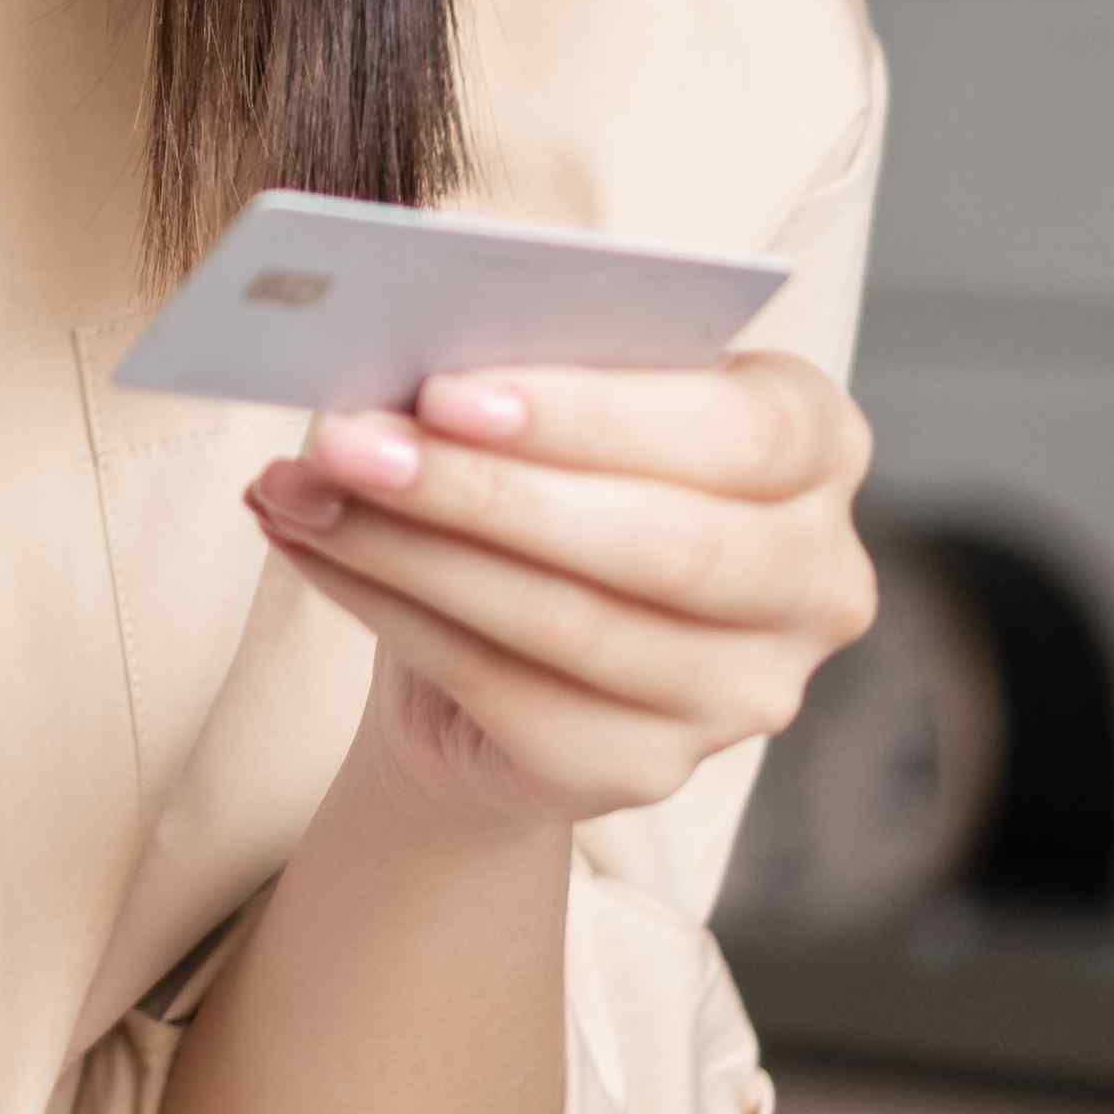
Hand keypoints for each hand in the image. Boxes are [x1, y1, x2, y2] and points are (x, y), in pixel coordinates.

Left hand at [243, 351, 876, 833]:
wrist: (495, 639)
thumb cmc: (540, 470)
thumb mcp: (546, 395)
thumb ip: (518, 362)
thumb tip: (394, 343)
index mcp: (819, 446)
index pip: (739, 432)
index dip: (593, 415)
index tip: (446, 389)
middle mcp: (817, 580)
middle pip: (657, 542)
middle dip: (480, 488)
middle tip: (342, 440)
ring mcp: (745, 693)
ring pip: (567, 621)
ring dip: (408, 547)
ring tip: (294, 488)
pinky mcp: (648, 769)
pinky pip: (502, 688)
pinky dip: (385, 608)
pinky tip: (307, 547)